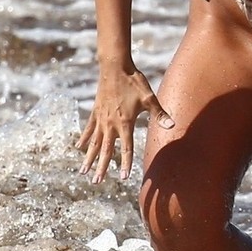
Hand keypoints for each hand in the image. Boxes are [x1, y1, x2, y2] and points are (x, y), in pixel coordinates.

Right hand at [77, 63, 172, 182]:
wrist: (114, 67)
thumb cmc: (134, 82)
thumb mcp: (149, 98)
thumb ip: (160, 114)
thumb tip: (172, 125)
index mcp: (125, 123)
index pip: (126, 148)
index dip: (126, 163)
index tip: (124, 178)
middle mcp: (110, 124)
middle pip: (106, 150)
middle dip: (101, 167)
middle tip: (96, 183)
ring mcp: (101, 118)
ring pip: (94, 143)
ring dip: (89, 158)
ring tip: (82, 172)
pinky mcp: (95, 111)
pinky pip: (88, 129)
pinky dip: (84, 138)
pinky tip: (79, 147)